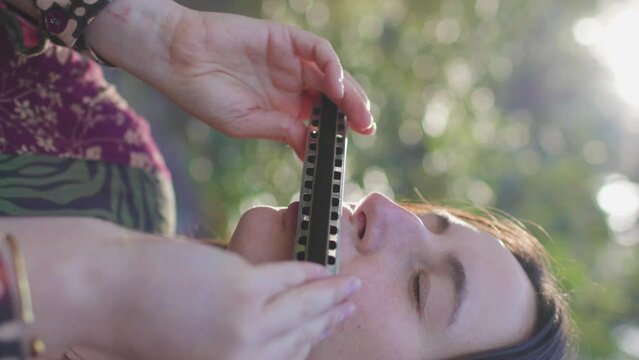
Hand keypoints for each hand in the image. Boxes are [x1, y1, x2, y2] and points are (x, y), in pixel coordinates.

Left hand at [120, 241, 359, 359]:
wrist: (100, 291)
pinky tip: (323, 266)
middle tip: (350, 305)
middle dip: (330, 320)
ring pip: (305, 309)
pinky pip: (291, 280)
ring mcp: (248, 326)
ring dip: (332, 296)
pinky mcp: (244, 289)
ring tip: (350, 286)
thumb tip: (264, 323)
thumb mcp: (185, 347)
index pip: (286, 356)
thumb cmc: (133, 318)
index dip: (313, 339)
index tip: (328, 326)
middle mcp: (245, 359)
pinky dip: (311, 272)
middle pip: (302, 338)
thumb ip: (227, 342)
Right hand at [158, 9, 373, 157]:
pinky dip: (331, 66)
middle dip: (352, 112)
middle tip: (366, 128)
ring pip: (331, 74)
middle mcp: (290, 84)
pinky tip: (335, 87)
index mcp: (282, 108)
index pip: (320, 118)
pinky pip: (317, 50)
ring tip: (359, 113)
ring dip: (349, 92)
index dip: (336, 131)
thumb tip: (312, 147)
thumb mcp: (247, 124)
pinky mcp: (285, 39)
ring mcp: (289, 61)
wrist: (178, 60)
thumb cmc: (204, 95)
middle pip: (332, 97)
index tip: (348, 147)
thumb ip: (282, 131)